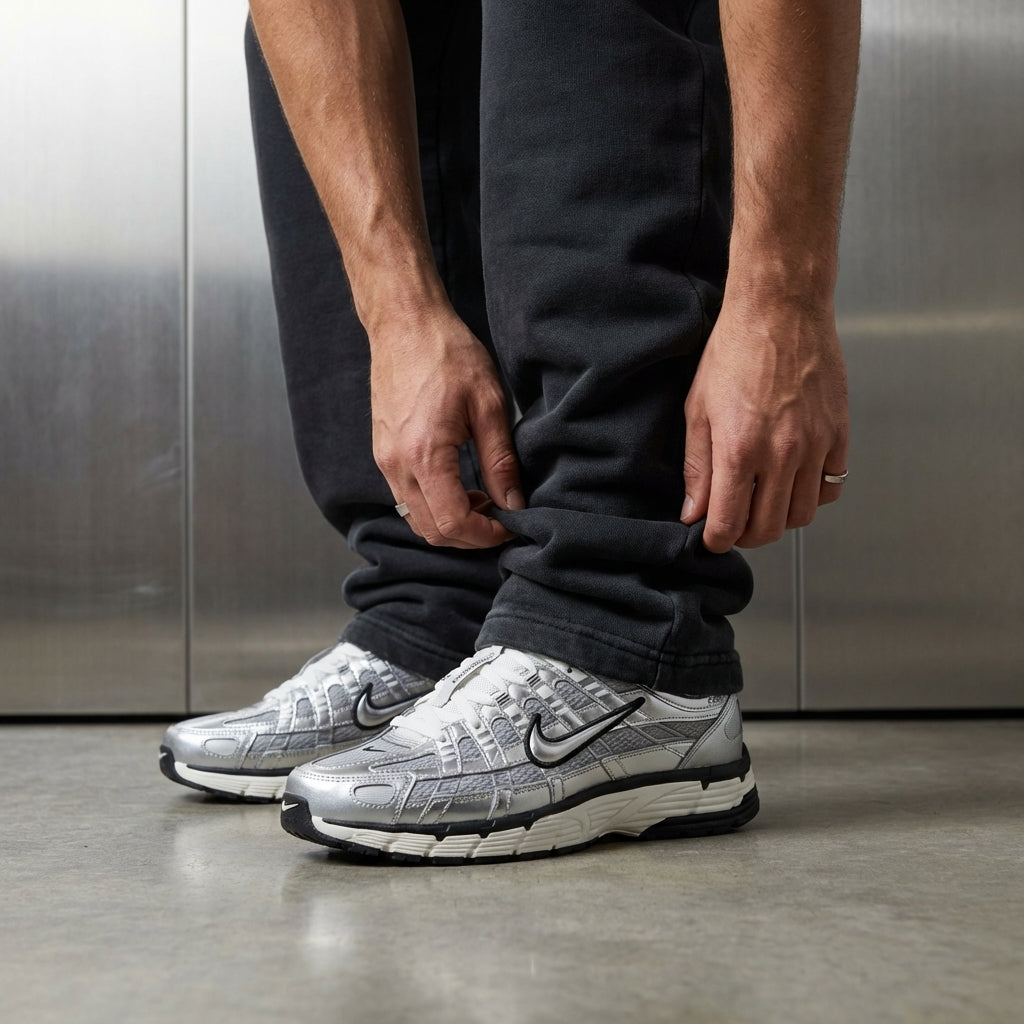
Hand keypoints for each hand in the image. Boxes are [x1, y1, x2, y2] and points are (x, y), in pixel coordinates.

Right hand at [370, 305, 523, 547]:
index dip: (486, 534)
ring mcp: (385, 461)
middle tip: (501, 516)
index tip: (511, 524)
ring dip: (451, 522)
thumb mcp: (489, 405)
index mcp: (425, 455)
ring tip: (483, 499)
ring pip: (416, 519)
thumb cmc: (448, 354)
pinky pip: (406, 498)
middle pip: (431, 531)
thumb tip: (514, 503)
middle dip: (469, 536)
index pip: (453, 522)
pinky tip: (461, 484)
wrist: (404, 324)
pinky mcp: (382, 453)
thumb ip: (500, 461)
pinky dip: (435, 506)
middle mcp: (397, 465)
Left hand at [681, 295, 848, 552]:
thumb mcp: (698, 410)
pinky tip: (794, 481)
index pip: (729, 524)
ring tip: (762, 501)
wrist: (781, 310)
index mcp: (739, 450)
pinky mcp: (838, 433)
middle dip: (746, 535)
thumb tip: (694, 512)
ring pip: (802, 515)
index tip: (711, 537)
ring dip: (779, 518)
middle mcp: (781, 454)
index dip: (716, 540)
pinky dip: (812, 495)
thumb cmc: (734, 351)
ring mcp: (815, 445)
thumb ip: (697, 467)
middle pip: (769, 528)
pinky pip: (831, 486)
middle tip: (734, 523)